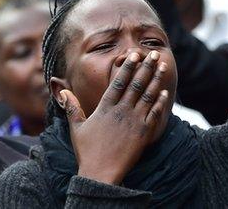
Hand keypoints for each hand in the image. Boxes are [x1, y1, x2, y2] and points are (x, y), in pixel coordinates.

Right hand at [60, 51, 170, 184]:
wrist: (100, 174)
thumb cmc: (87, 152)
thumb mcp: (77, 128)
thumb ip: (72, 107)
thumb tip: (63, 91)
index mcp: (105, 108)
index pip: (118, 82)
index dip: (127, 67)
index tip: (134, 54)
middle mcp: (120, 111)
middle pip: (136, 84)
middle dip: (146, 67)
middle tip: (153, 54)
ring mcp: (133, 121)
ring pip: (147, 95)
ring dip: (156, 80)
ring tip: (163, 66)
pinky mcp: (143, 133)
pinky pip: (154, 114)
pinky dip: (160, 102)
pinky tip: (164, 92)